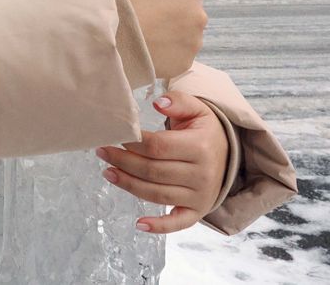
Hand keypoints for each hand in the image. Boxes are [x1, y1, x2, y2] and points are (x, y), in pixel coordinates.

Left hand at [96, 90, 228, 233]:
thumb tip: (158, 102)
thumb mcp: (196, 109)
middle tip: (101, 152)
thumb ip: (177, 102)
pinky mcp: (197, 211)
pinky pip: (177, 223)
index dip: (132, 142)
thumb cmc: (204, 131)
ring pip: (156, 194)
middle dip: (122, 161)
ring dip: (128, 185)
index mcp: (200, 147)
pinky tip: (139, 224)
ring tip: (107, 173)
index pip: (157, 147)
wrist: (228, 155)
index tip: (115, 135)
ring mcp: (200, 196)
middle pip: (152, 170)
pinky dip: (159, 227)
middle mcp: (202, 174)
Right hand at [110, 0, 206, 78]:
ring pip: (185, 34)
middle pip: (189, 11)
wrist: (110, 41)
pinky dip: (168, 53)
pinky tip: (147, 49)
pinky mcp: (184, 63)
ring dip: (172, 33)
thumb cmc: (120, 0)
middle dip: (173, 12)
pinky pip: (180, 56)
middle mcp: (199, 17)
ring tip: (144, 33)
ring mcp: (193, 42)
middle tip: (145, 15)